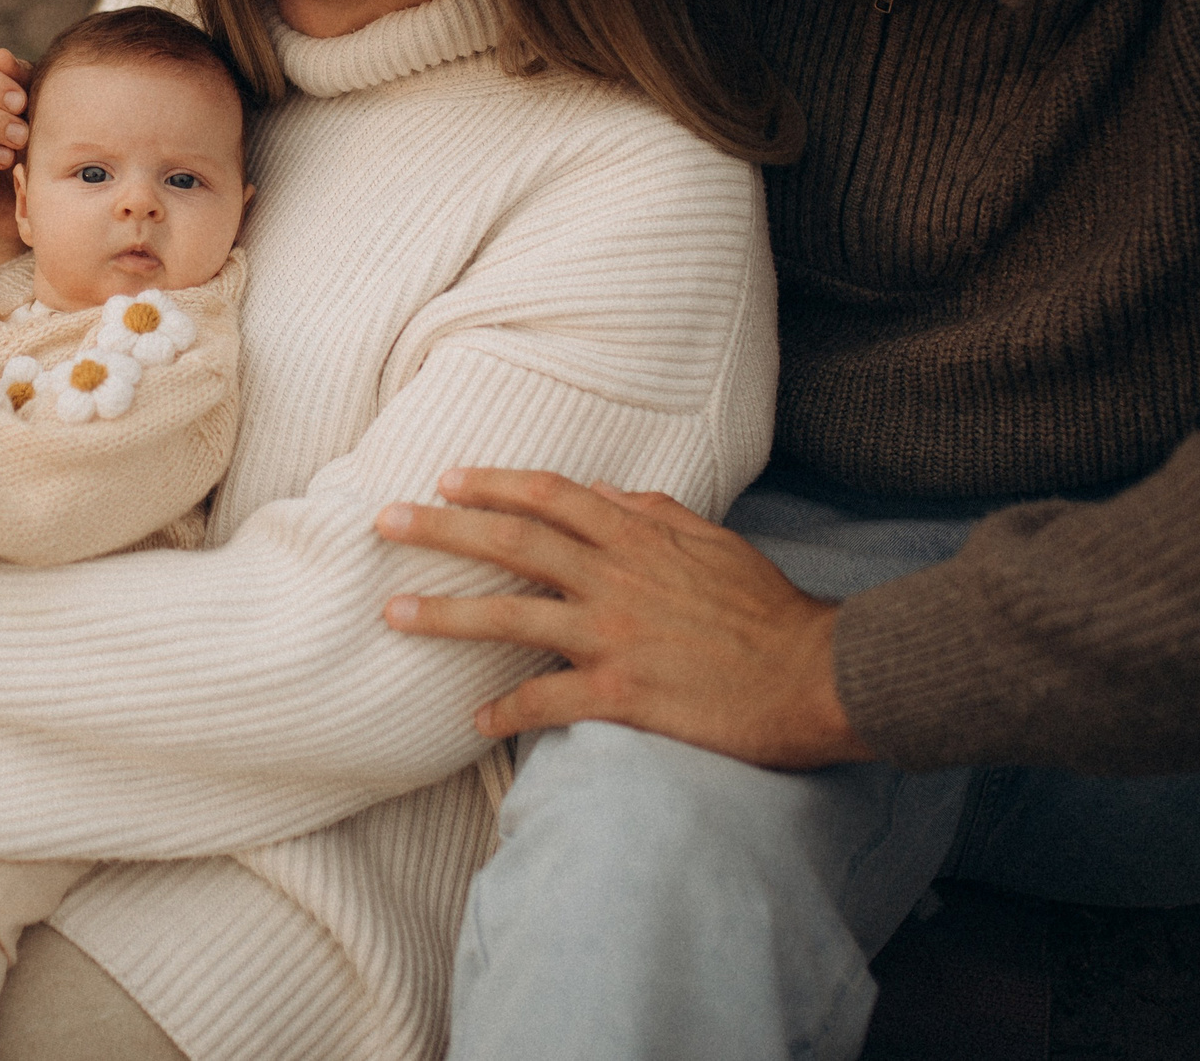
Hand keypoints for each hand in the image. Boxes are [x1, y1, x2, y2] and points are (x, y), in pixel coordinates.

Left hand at [375, 468, 875, 769]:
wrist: (816, 674)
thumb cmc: (766, 608)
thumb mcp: (712, 539)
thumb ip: (652, 512)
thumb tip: (603, 492)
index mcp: (636, 535)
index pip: (548, 495)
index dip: (492, 484)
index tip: (445, 479)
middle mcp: (614, 577)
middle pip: (511, 543)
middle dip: (440, 529)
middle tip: (383, 522)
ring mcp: (613, 634)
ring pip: (510, 617)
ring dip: (445, 615)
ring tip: (394, 613)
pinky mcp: (623, 692)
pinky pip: (546, 700)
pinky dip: (506, 710)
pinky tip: (473, 719)